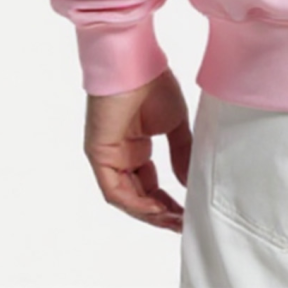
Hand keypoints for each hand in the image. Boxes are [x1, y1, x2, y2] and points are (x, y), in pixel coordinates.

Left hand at [84, 67, 193, 232]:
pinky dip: (135, 203)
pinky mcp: (99, 155)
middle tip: (181, 223)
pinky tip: (156, 209)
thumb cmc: (153, 84)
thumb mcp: (175, 123)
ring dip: (149, 213)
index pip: (148, 185)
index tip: (185, 212)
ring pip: (126, 197)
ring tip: (173, 221)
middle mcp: (118, 156)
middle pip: (137, 196)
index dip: (166, 202)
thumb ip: (181, 153)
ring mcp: (107, 157)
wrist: (136, 63)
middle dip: (159, 213)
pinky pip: (115, 190)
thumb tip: (187, 181)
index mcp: (133, 147)